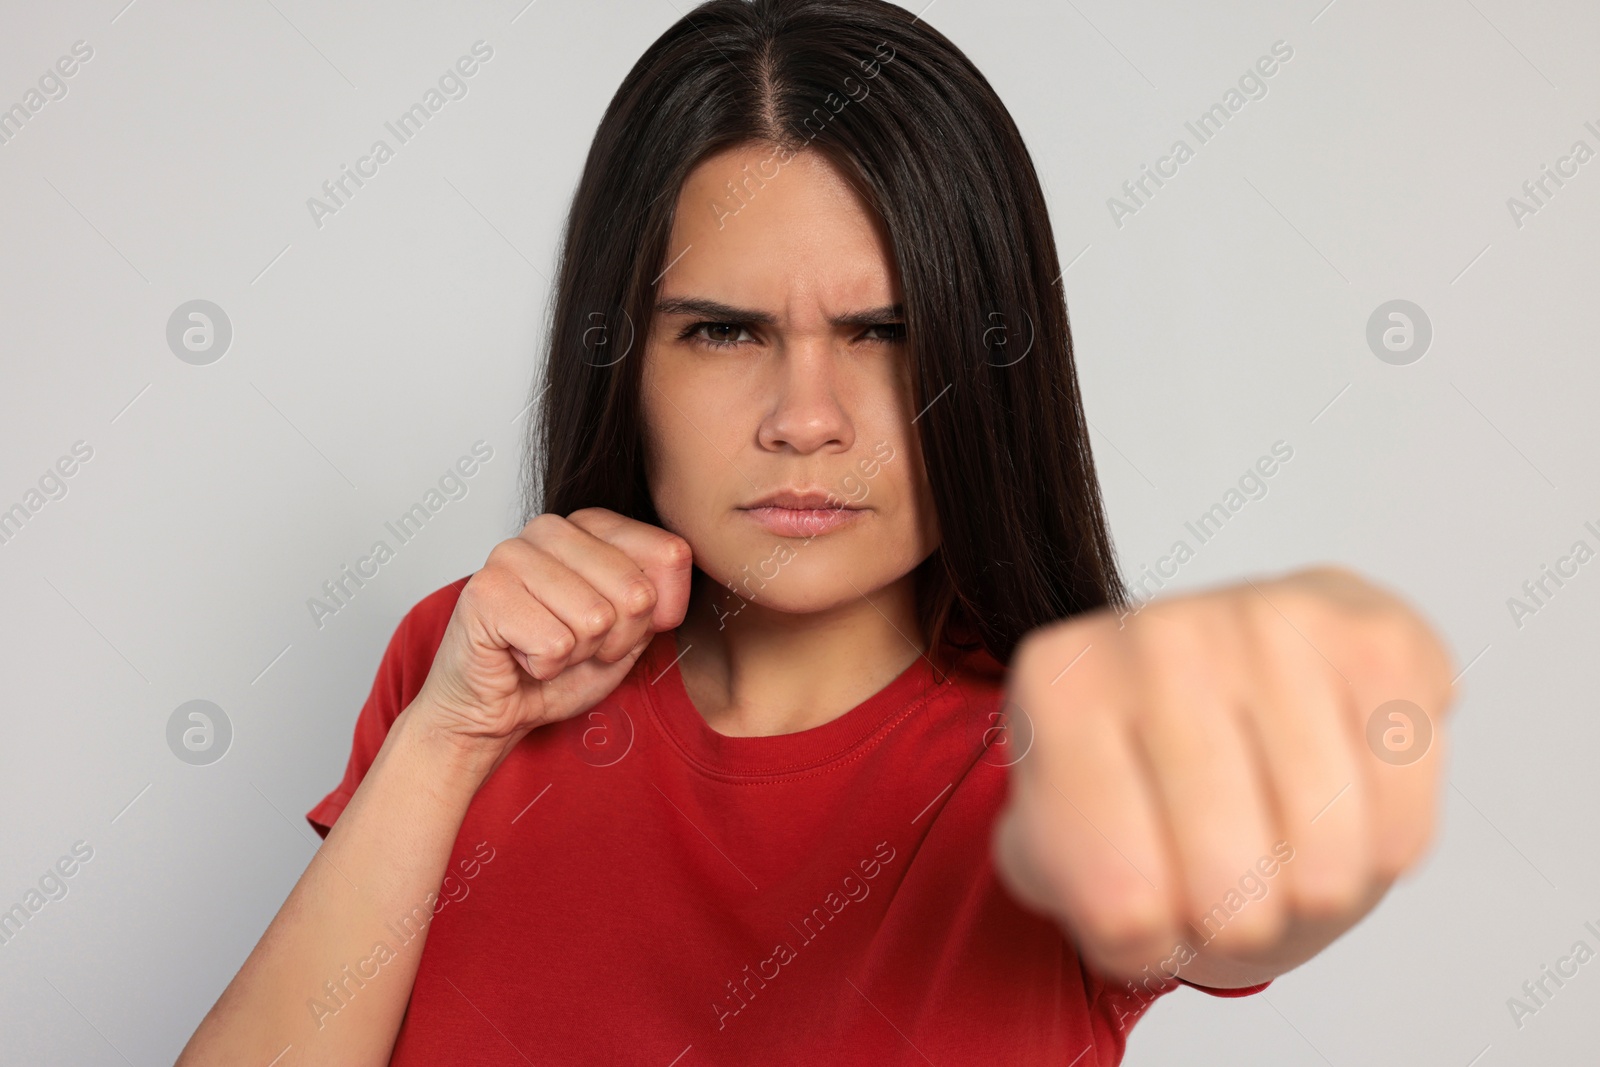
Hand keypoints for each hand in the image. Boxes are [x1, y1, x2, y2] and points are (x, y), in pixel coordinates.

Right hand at [411, 508, 692, 768]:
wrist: (492, 709)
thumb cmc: (558, 667)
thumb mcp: (630, 632)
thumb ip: (659, 598)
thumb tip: (675, 562)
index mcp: (593, 524)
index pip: (670, 554)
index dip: (655, 614)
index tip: (617, 628)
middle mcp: (552, 528)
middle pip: (635, 592)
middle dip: (614, 640)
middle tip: (577, 646)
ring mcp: (513, 553)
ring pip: (595, 619)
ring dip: (577, 654)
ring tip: (547, 649)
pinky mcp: (485, 591)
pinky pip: (554, 644)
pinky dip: (544, 667)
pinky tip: (520, 655)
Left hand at [991, 565, 1455, 986]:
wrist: (1236, 678)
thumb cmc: (1145, 773)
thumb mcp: (1065, 842)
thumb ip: (1077, 891)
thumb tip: (1136, 918)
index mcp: (1061, 684)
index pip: (1115, 900)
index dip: (1143, 933)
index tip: (1138, 888)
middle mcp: (1156, 635)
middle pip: (1225, 889)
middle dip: (1235, 920)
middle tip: (1222, 872)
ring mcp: (1271, 623)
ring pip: (1323, 867)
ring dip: (1312, 892)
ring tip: (1280, 835)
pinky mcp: (1379, 643)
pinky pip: (1400, 824)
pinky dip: (1380, 847)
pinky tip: (1345, 795)